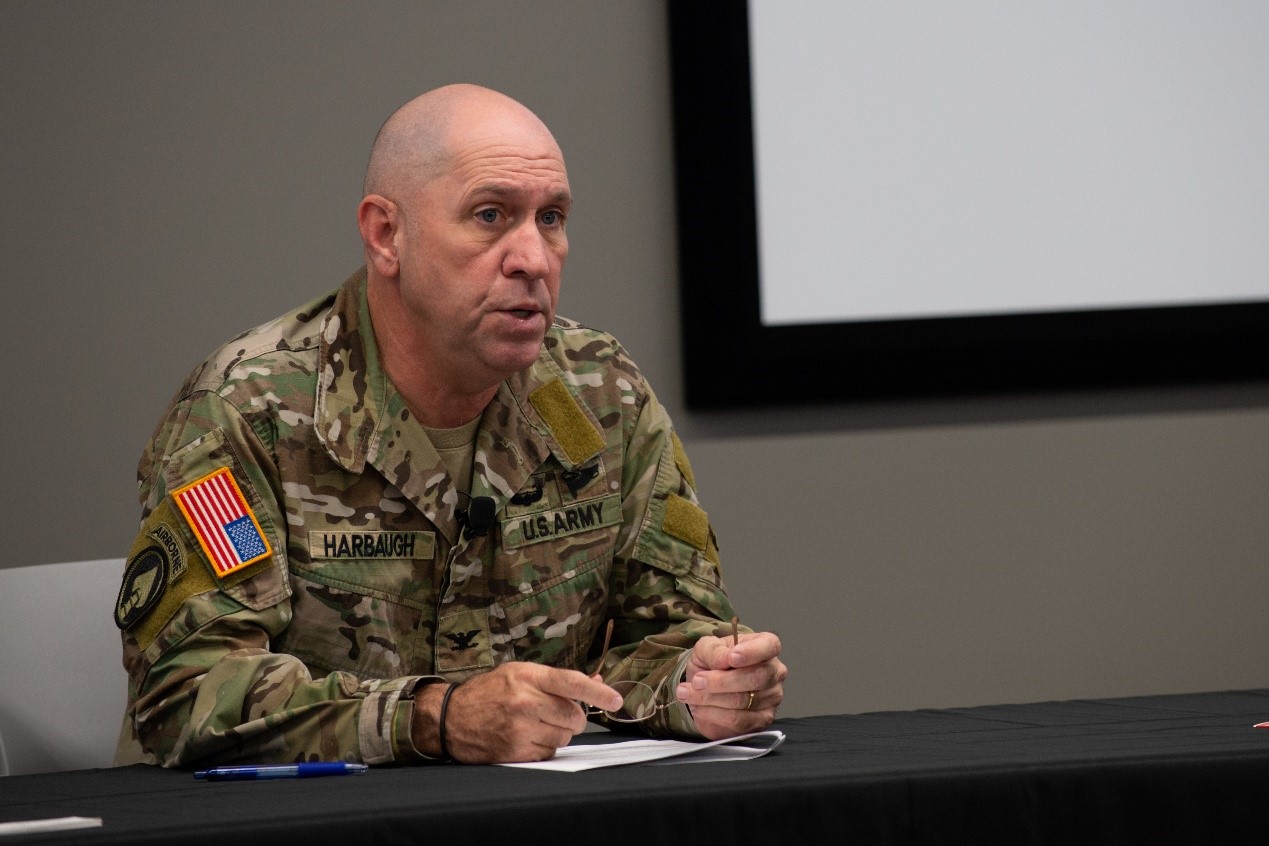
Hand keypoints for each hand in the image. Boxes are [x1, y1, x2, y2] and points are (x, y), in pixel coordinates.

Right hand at [416, 662, 622, 763]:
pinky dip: (545, 748)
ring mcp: (520, 728)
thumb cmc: (489, 692)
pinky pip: (549, 753)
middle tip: (557, 713)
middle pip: (574, 716)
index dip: (598, 692)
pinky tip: (528, 737)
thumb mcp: (520, 673)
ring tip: (536, 724)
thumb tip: (598, 681)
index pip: (572, 682)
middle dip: (573, 717)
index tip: (616, 700)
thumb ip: (556, 679)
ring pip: (564, 737)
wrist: (450, 717)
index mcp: (527, 676)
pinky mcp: (515, 751)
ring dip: (558, 733)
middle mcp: (525, 701)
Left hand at [675, 629, 785, 739]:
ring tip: (688, 693)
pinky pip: (739, 721)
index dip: (752, 652)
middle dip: (721, 681)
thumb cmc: (712, 662)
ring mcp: (772, 698)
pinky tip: (699, 707)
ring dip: (710, 699)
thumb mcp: (705, 648)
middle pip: (756, 678)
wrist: (705, 688)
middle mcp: (774, 672)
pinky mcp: (762, 721)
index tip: (731, 658)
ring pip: (743, 701)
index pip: (770, 646)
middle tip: (697, 681)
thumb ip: (714, 650)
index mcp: (766, 646)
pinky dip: (713, 714)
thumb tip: (724, 660)